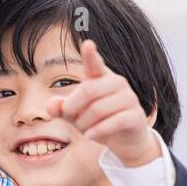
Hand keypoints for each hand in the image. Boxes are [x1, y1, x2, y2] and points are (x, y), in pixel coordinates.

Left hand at [46, 39, 160, 167]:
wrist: (125, 141)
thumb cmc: (98, 122)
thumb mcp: (76, 115)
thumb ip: (62, 109)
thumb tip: (50, 105)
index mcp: (101, 77)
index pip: (94, 64)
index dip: (91, 55)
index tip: (87, 45)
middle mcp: (117, 83)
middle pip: (89, 90)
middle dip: (74, 107)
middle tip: (71, 119)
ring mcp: (128, 98)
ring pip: (98, 109)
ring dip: (84, 123)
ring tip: (84, 131)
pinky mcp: (135, 116)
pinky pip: (114, 122)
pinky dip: (98, 131)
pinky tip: (90, 136)